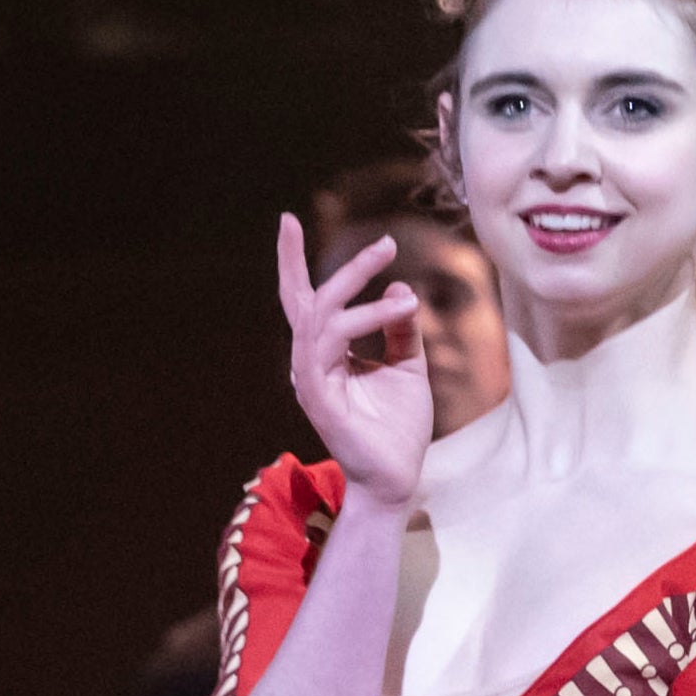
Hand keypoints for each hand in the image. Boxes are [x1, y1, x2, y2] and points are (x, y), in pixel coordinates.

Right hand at [278, 218, 432, 510]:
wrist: (397, 476)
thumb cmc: (398, 426)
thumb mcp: (408, 366)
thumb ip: (399, 328)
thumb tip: (398, 287)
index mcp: (325, 352)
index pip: (307, 298)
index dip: (291, 260)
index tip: (288, 218)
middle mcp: (310, 360)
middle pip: (303, 299)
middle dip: (335, 266)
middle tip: (386, 244)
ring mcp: (309, 377)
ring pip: (322, 316)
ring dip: (362, 292)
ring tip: (406, 296)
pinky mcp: (317, 395)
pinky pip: (331, 345)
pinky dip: (364, 321)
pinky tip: (396, 311)